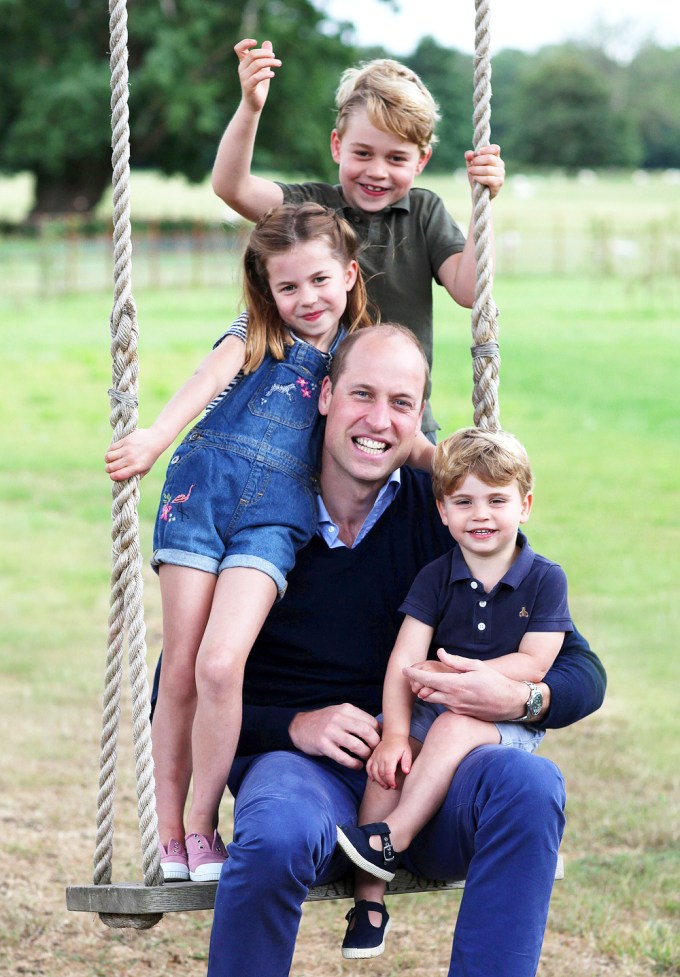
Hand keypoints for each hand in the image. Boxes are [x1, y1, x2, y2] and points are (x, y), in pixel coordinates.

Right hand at [104, 428, 163, 479]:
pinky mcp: (125, 441)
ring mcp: (127, 450)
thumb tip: (126, 481)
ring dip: (108, 460)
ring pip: (108, 457)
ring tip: (111, 460)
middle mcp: (130, 459)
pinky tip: (114, 452)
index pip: (118, 475)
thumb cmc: (150, 456)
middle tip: (110, 468)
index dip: (112, 477)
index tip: (113, 475)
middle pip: (111, 467)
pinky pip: (111, 448)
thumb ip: (137, 476)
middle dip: (108, 469)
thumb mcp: (146, 469)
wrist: (155, 440)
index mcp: (136, 468)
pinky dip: (110, 451)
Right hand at [234, 38, 280, 113]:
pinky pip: (257, 77)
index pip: (238, 48)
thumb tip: (267, 42)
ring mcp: (244, 78)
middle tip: (275, 57)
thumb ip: (264, 56)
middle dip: (265, 53)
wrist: (254, 104)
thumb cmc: (259, 85)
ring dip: (269, 62)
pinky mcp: (248, 86)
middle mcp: (242, 69)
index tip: (256, 42)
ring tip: (278, 63)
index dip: (245, 43)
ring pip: (256, 64)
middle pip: (252, 55)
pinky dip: (266, 74)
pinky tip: (273, 74)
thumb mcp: (263, 68)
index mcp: (243, 63)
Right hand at [288, 704, 380, 769]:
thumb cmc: (325, 722)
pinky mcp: (323, 745)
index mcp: (346, 709)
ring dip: (365, 755)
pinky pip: (343, 757)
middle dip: (375, 745)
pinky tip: (357, 766)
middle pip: (366, 732)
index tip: (381, 743)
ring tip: (367, 760)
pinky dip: (353, 764)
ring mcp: (330, 731)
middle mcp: (338, 718)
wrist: (300, 727)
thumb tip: (381, 729)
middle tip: (377, 753)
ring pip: (356, 745)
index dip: (379, 734)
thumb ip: (357, 719)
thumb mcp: (340, 713)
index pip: (370, 721)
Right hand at [367, 735, 411, 789]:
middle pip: (381, 774)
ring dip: (378, 780)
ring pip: (373, 772)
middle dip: (385, 783)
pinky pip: (368, 767)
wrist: (393, 735)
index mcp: (390, 757)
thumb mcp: (407, 753)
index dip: (391, 781)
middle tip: (390, 787)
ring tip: (384, 785)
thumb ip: (407, 763)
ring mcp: (375, 757)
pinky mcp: (372, 756)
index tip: (394, 786)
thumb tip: (406, 772)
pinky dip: (370, 774)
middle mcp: (381, 757)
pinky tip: (373, 779)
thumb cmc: (401, 746)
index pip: (388, 773)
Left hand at [403, 649, 525, 720]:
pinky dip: (439, 697)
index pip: (427, 679)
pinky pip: (444, 705)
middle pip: (425, 692)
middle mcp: (453, 698)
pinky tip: (444, 690)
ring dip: (427, 691)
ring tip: (427, 681)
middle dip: (417, 685)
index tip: (405, 669)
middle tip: (414, 675)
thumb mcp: (477, 665)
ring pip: (433, 700)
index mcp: (456, 684)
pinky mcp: (460, 714)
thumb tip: (440, 653)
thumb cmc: (495, 681)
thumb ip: (455, 661)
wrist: (510, 703)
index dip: (413, 674)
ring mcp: (456, 708)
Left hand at [465, 144, 504, 198]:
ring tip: (470, 171)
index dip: (486, 149)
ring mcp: (501, 173)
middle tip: (471, 165)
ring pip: (488, 169)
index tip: (477, 153)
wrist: (479, 192)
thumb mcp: (471, 165)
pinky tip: (475, 178)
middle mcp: (500, 164)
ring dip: (476, 170)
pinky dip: (480, 178)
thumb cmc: (477, 176)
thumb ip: (469, 157)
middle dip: (478, 161)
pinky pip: (489, 179)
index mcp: (495, 157)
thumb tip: (469, 154)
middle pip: (490, 158)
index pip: (495, 148)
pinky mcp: (499, 183)